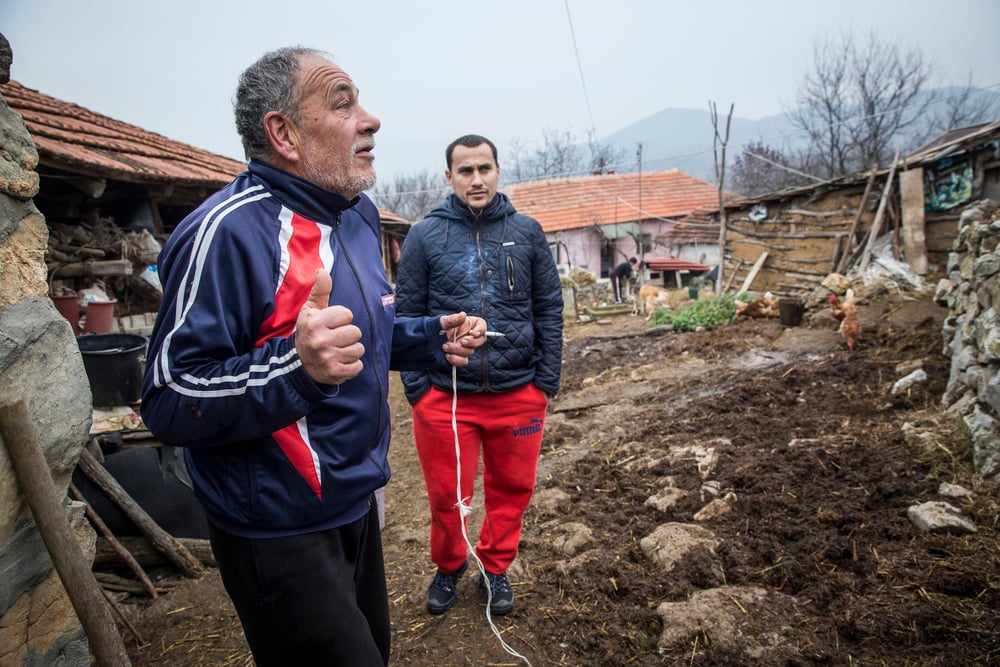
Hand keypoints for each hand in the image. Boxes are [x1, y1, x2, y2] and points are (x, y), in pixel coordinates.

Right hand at [295, 269, 364, 384]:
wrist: (299, 364)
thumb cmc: (309, 332)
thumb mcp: (311, 310)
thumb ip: (320, 290)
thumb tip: (322, 270)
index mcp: (315, 323)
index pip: (347, 314)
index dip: (342, 319)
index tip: (331, 324)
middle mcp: (320, 341)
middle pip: (356, 332)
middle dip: (349, 335)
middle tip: (336, 339)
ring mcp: (327, 358)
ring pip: (358, 349)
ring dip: (351, 351)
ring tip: (337, 350)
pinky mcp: (335, 374)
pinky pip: (358, 366)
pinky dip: (352, 366)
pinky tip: (340, 362)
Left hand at [438, 312, 486, 366]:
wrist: (426, 341)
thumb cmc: (435, 328)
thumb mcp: (442, 322)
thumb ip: (453, 319)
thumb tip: (463, 315)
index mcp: (468, 325)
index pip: (482, 326)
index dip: (480, 330)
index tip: (473, 333)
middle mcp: (469, 336)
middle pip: (480, 340)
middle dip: (472, 342)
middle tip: (461, 341)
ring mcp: (465, 348)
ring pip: (470, 351)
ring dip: (458, 350)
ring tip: (444, 346)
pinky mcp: (460, 357)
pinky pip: (463, 361)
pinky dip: (456, 359)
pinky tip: (447, 355)